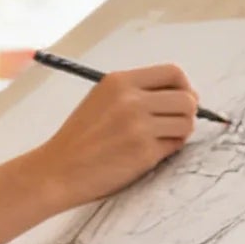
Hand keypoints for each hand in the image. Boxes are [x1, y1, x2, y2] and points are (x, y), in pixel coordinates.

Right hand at [35, 63, 197, 206]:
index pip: (173, 73)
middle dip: (186, 114)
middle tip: (173, 125)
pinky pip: (175, 146)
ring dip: (179, 133)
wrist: (57, 170)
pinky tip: (146, 154)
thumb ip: (135, 92)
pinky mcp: (144, 152)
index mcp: (119, 81)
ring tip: (158, 140)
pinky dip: (167, 150)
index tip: (181, 100)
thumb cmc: (79, 139)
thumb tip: (183, 95)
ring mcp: (138, 126)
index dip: (185, 87)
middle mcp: (131, 100)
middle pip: (187, 99)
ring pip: (186, 123)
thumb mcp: (101, 100)